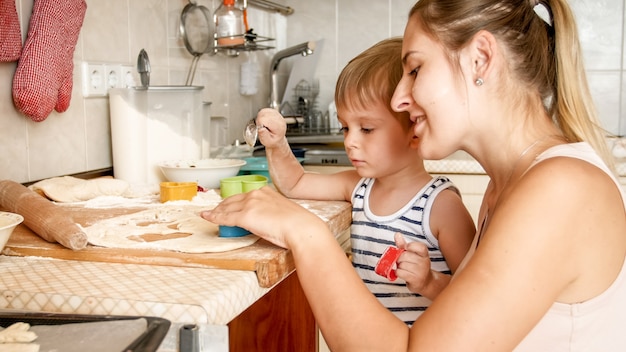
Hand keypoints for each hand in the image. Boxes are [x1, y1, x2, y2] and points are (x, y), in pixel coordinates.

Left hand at [201, 187, 325, 248]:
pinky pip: (225, 217)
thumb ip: (270, 211)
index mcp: (266, 191)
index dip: (232, 202)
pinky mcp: (245, 216)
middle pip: (232, 200)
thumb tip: (265, 219)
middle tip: (214, 212)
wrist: (302, 228)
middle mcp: (256, 194)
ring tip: (208, 215)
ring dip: (216, 212)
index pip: (244, 196)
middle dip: (221, 206)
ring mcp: (250, 204)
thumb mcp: (282, 212)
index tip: (227, 206)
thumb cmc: (298, 224)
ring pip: (226, 208)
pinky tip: (207, 218)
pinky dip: (214, 218)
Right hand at [256, 108, 286, 148]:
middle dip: (259, 120)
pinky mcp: (275, 112)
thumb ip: (264, 136)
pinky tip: (265, 121)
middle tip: (262, 127)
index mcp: (278, 126)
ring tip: (263, 124)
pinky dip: (262, 115)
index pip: (264, 119)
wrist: (277, 139)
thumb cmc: (273, 140)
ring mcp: (277, 114)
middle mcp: (279, 119)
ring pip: (263, 111)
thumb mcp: (267, 142)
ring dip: (260, 117)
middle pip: (263, 114)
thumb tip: (260, 129)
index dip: (259, 124)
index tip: (260, 128)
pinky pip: (265, 110)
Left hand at [394, 232, 435, 294]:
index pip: (419, 247)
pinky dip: (398, 272)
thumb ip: (403, 244)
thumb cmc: (416, 266)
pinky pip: (400, 272)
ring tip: (404, 268)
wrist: (425, 282)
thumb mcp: (412, 254)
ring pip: (401, 264)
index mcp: (424, 254)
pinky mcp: (415, 279)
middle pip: (405, 256)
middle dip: (400, 258)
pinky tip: (402, 273)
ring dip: (399, 266)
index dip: (410, 246)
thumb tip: (397, 234)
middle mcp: (424, 262)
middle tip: (402, 261)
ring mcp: (420, 271)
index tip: (406, 248)